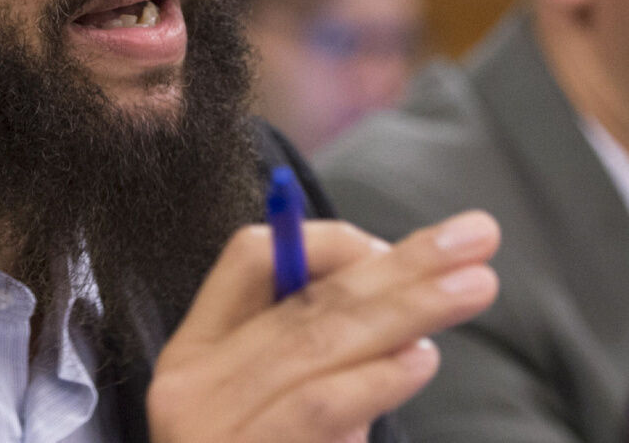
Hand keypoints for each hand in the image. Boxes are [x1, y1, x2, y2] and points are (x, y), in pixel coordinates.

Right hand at [147, 211, 499, 441]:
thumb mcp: (264, 404)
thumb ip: (303, 348)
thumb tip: (391, 278)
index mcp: (193, 351)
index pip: (247, 257)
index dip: (328, 242)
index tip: (396, 247)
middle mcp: (191, 384)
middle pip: (303, 299)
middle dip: (398, 265)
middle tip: (474, 241)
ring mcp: (213, 432)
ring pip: (315, 344)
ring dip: (403, 311)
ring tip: (468, 291)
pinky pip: (314, 410)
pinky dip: (371, 381)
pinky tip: (418, 361)